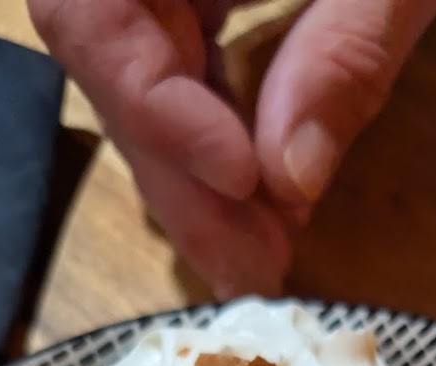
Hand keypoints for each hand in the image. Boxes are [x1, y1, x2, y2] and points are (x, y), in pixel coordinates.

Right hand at [28, 0, 435, 297]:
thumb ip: (348, 50)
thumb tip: (291, 182)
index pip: (86, 11)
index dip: (156, 107)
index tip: (241, 179)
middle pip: (106, 56)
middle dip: (181, 176)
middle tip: (249, 269)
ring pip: (134, 68)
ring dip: (196, 173)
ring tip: (260, 254)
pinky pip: (174, 49)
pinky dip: (216, 127)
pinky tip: (261, 191)